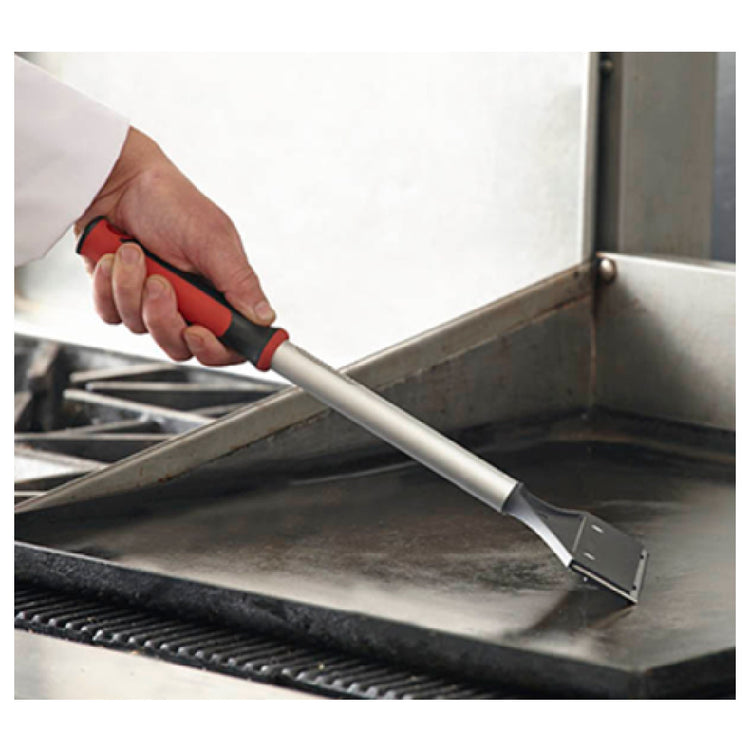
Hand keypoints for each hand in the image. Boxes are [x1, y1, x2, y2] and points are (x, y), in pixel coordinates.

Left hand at [75, 127, 274, 365]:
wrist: (116, 180)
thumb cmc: (170, 201)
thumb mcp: (213, 240)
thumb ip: (240, 282)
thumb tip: (265, 317)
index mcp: (220, 293)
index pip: (227, 344)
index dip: (214, 350)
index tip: (198, 332)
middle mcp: (189, 304)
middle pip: (181, 346)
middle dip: (164, 317)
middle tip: (159, 283)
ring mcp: (153, 304)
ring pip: (142, 329)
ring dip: (132, 290)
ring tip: (133, 252)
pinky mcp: (119, 298)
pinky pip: (112, 314)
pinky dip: (108, 286)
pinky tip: (113, 259)